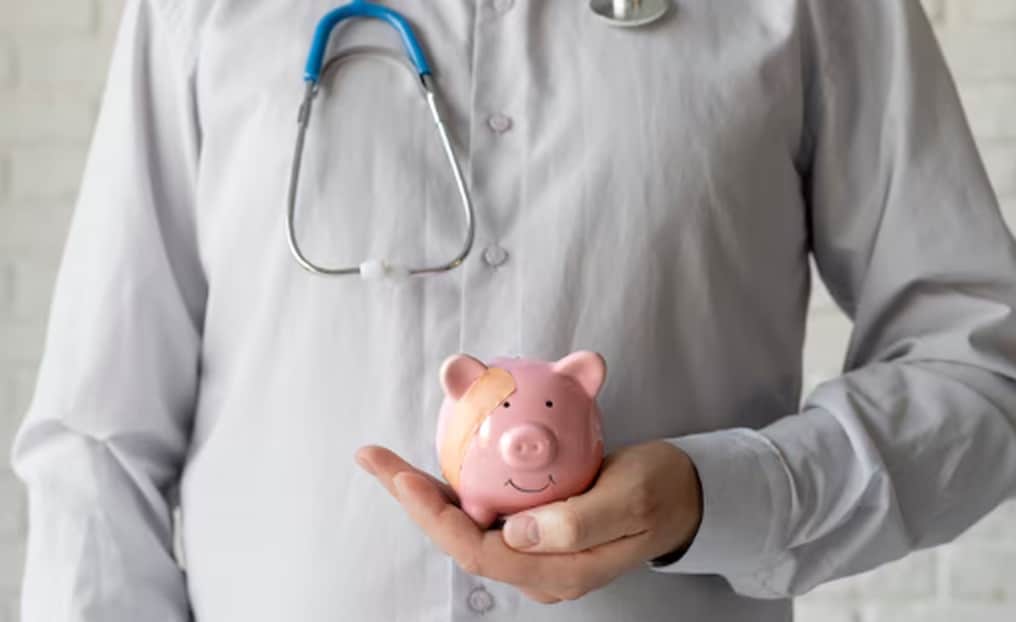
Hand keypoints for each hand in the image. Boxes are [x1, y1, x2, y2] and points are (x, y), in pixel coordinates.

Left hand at [355, 441, 701, 603]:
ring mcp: (535, 553)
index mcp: (559, 571)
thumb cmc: (662, 492)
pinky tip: (433, 465)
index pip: (482, 553)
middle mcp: (539, 569)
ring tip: (388, 462)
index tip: (405, 480)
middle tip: (376, 460)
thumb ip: (581, 523)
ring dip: (426, 496)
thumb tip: (518, 532)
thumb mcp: (632, 499)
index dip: (438, 519)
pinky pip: (484, 512)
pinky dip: (454, 488)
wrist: (683, 495)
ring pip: (467, 527)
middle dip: (415, 503)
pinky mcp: (535, 531)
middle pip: (462, 541)